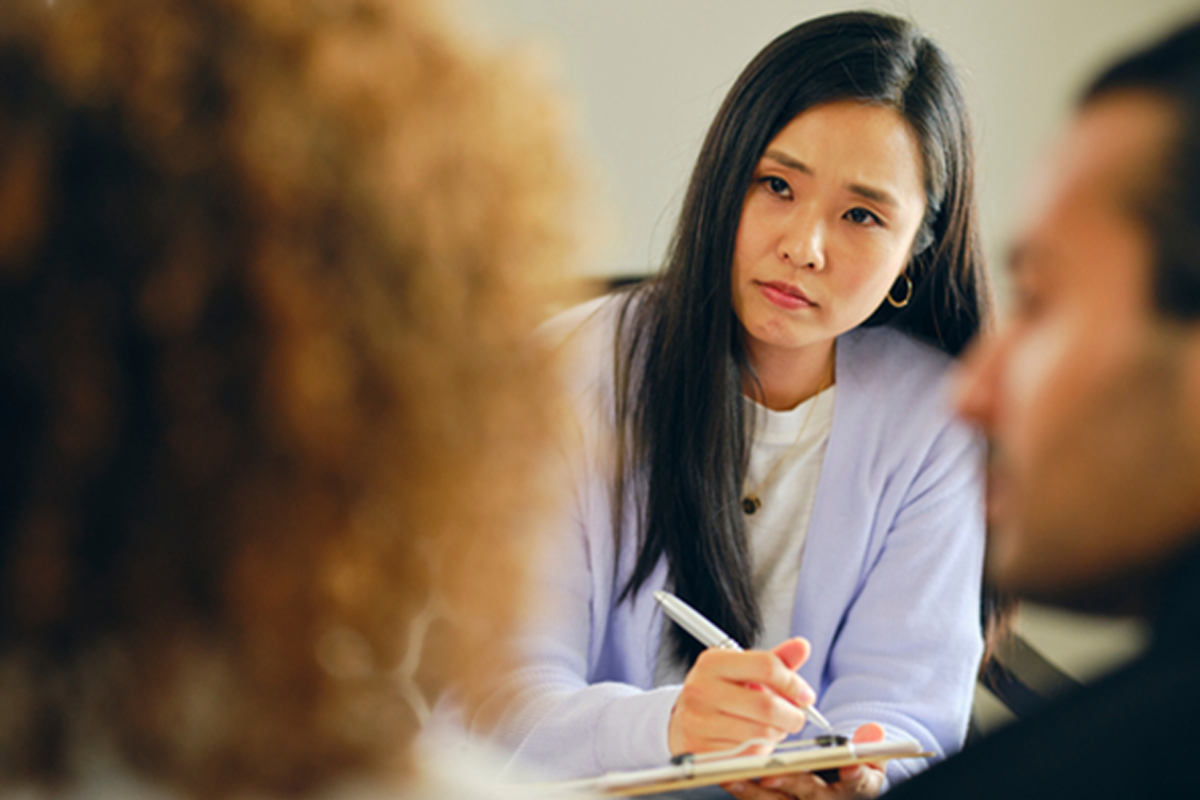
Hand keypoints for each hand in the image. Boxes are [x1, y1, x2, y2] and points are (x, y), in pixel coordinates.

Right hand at [668, 637, 816, 756]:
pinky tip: (754, 741)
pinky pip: (748, 754)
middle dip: (792, 716)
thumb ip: (776, 660)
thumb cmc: (721, 694)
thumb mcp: (745, 671)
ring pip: (761, 734)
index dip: (793, 683)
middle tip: (795, 717)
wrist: (685, 721)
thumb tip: (802, 646)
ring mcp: (698, 721)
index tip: (805, 695)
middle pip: (767, 706)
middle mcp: (701, 689)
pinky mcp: (701, 750)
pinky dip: (760, 751)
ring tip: (770, 728)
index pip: (766, 666)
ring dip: (777, 734)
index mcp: (713, 662)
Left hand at [720, 723, 886, 799]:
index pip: (860, 785)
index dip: (856, 777)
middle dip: (792, 783)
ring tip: (736, 773)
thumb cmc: (850, 774)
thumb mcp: (868, 761)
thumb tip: (873, 731)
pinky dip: (745, 790)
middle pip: (811, 795)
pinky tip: (729, 776)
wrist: (838, 792)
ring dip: (756, 791)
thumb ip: (870, 745)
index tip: (849, 766)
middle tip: (773, 772)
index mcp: (855, 791)